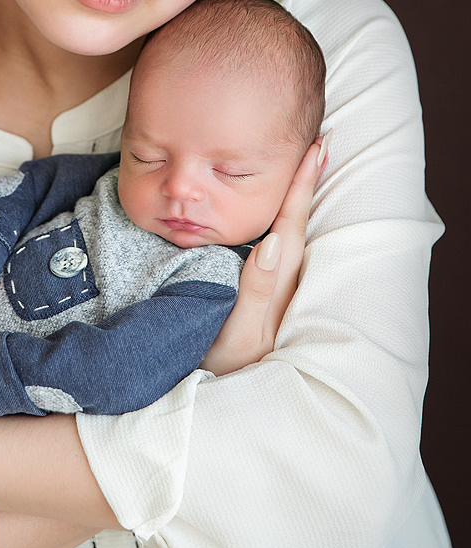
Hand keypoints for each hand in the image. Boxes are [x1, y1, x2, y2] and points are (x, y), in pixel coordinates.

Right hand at [203, 134, 328, 375]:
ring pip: (289, 231)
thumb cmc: (229, 370)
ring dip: (296, 197)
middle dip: (306, 181)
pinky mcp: (262, 296)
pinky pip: (275, 245)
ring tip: (305, 163)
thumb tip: (272, 243)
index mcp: (276, 283)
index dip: (302, 185)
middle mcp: (280, 281)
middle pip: (295, 220)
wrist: (234, 407)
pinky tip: (276, 211)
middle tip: (318, 140)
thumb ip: (255, 291)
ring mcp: (274, 289)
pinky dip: (280, 219)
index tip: (317, 147)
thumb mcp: (238, 335)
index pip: (290, 224)